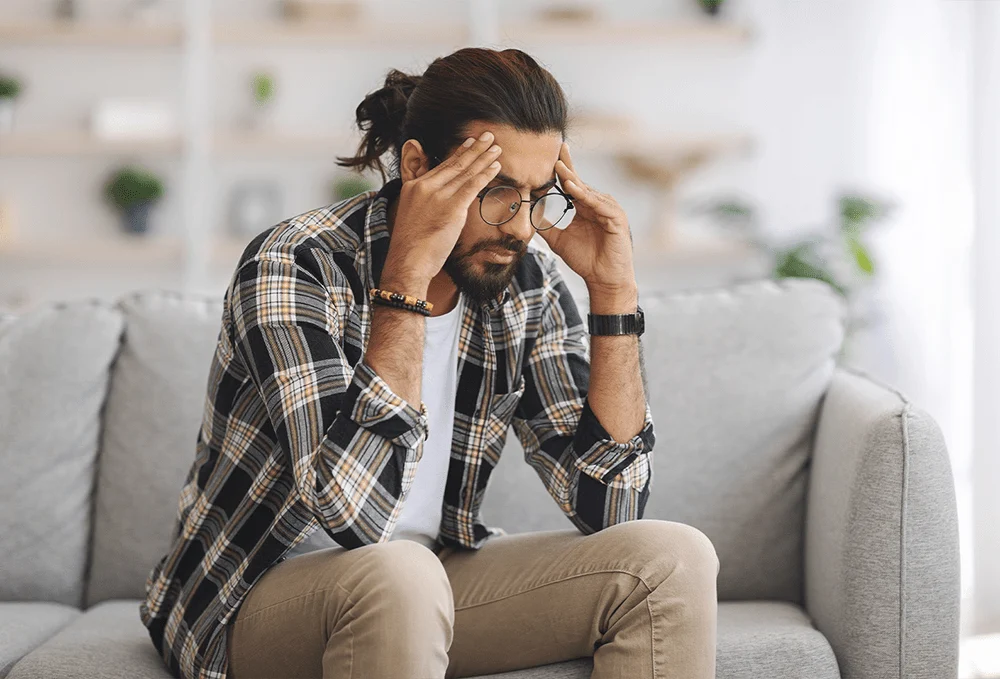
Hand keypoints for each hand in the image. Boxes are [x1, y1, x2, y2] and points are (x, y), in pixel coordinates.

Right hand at [383, 132, 502, 291]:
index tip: (469, 142)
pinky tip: (496, 167)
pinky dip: (485, 174)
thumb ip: (421, 201)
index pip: (441, 167)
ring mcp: (438, 196)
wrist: (408, 262)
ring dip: (483, 158)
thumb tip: (435, 202)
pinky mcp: (451, 208)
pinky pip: (472, 186)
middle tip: (488, 136)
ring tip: (496, 147)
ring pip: (465, 172)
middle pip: (454, 164)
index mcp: (414, 187)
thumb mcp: (410, 216)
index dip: (458, 153)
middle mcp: (425, 187)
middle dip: (474, 149)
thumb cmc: (412, 246)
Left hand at [537, 142, 636, 299]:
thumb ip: (545, 226)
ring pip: (588, 191)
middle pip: (580, 182)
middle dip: (567, 167)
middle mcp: (598, 204)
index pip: (572, 184)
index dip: (562, 170)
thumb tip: (527, 215)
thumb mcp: (558, 240)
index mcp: (585, 206)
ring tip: (559, 168)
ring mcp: (609, 210)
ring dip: (574, 180)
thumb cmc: (585, 260)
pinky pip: (599, 204)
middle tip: (555, 150)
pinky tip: (573, 189)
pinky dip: (586, 197)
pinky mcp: (617, 219)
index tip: (549, 155)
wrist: (604, 280)